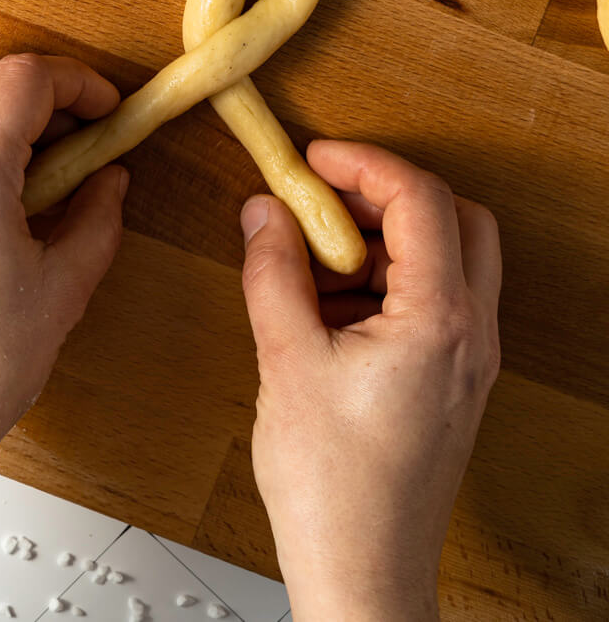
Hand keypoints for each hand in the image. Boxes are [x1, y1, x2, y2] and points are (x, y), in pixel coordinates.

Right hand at [241, 141, 500, 621]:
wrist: (362, 574)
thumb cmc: (333, 488)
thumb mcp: (286, 359)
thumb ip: (273, 271)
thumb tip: (263, 210)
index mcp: (440, 321)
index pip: (422, 201)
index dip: (364, 164)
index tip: (313, 159)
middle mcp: (471, 334)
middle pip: (456, 220)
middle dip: (387, 195)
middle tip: (324, 196)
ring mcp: (467, 361)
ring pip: (448, 261)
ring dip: (384, 242)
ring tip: (312, 260)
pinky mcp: (450, 382)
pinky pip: (433, 303)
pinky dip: (385, 283)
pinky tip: (325, 306)